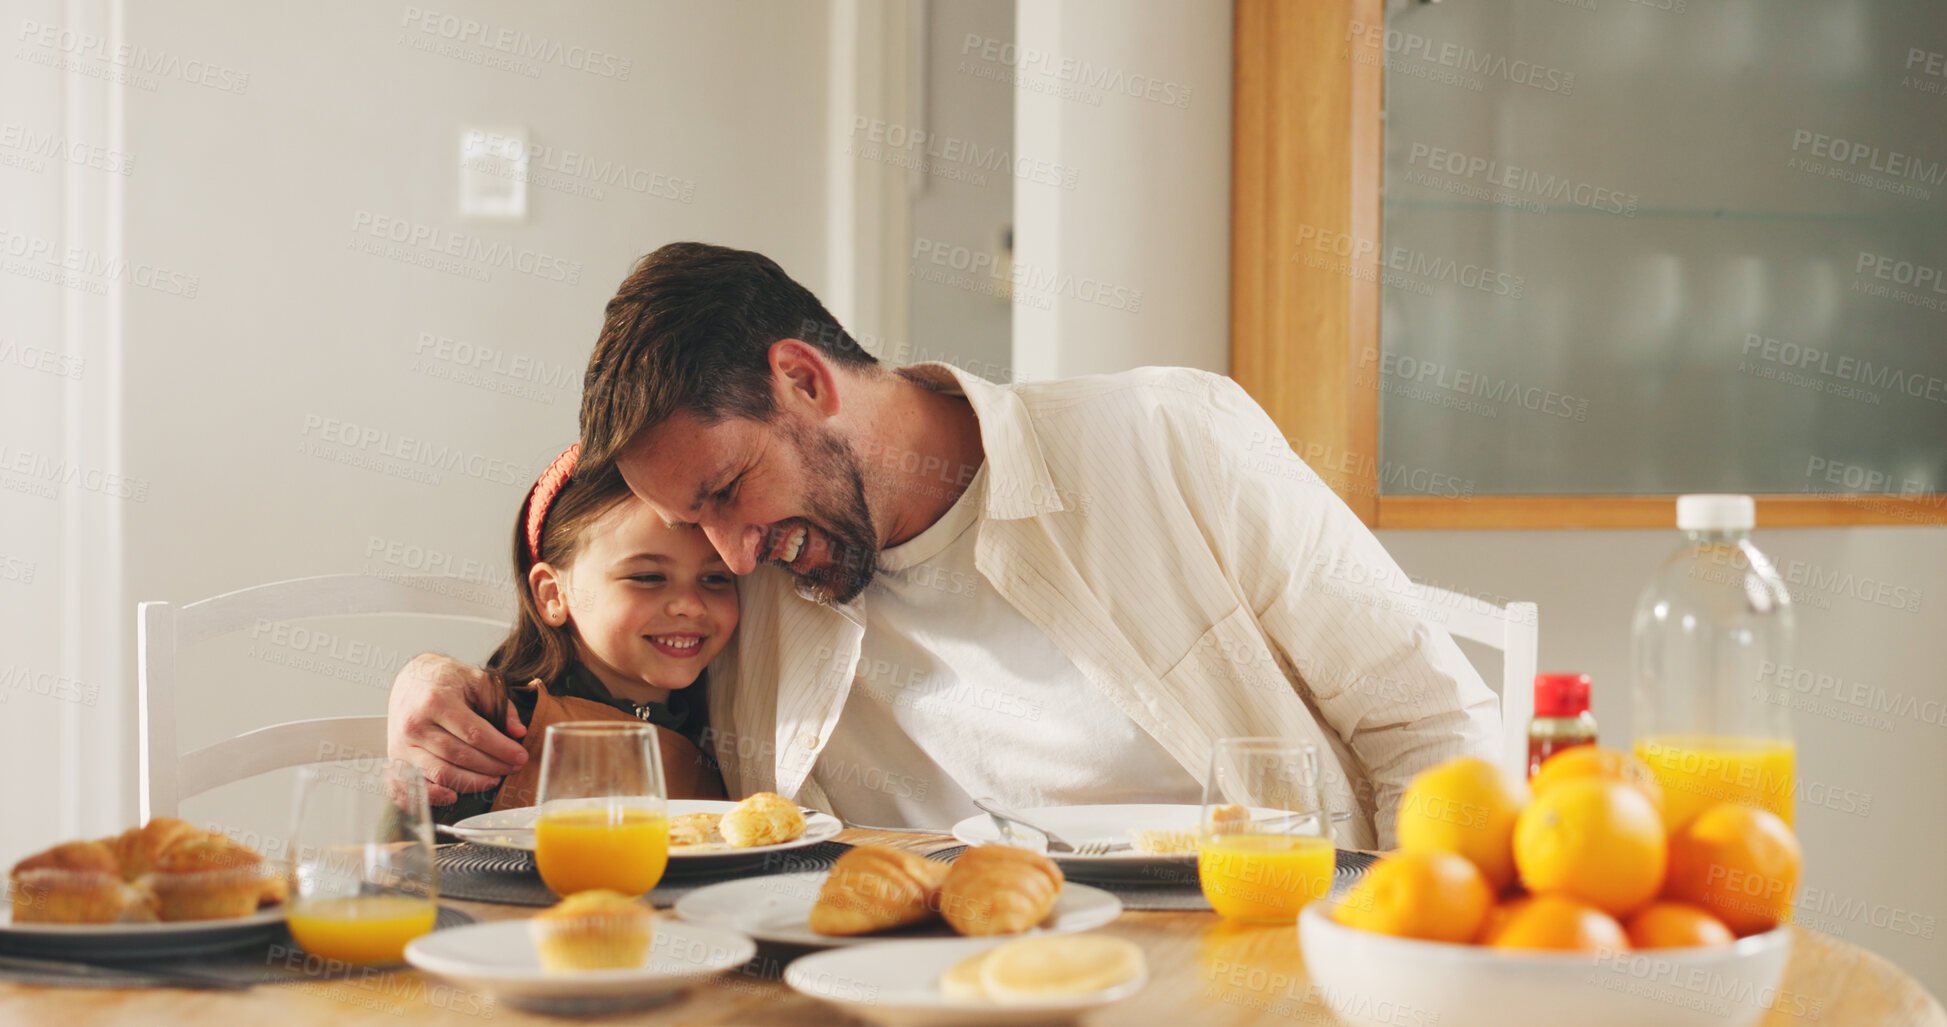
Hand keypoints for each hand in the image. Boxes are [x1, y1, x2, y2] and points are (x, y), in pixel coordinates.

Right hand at [387, 653, 527, 805]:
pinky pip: (411, 786)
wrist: (412, 678)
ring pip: (440, 774)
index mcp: (436, 701)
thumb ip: (500, 704)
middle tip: (512, 768)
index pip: (474, 734)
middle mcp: (415, 724)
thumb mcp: (477, 679)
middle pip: (459, 756)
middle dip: (491, 767)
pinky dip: (432, 796)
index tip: (520, 756)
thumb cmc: (445, 680)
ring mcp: (402, 744)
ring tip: (493, 779)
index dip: (501, 749)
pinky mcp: (396, 758)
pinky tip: (453, 796)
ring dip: (471, 782)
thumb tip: (517, 732)